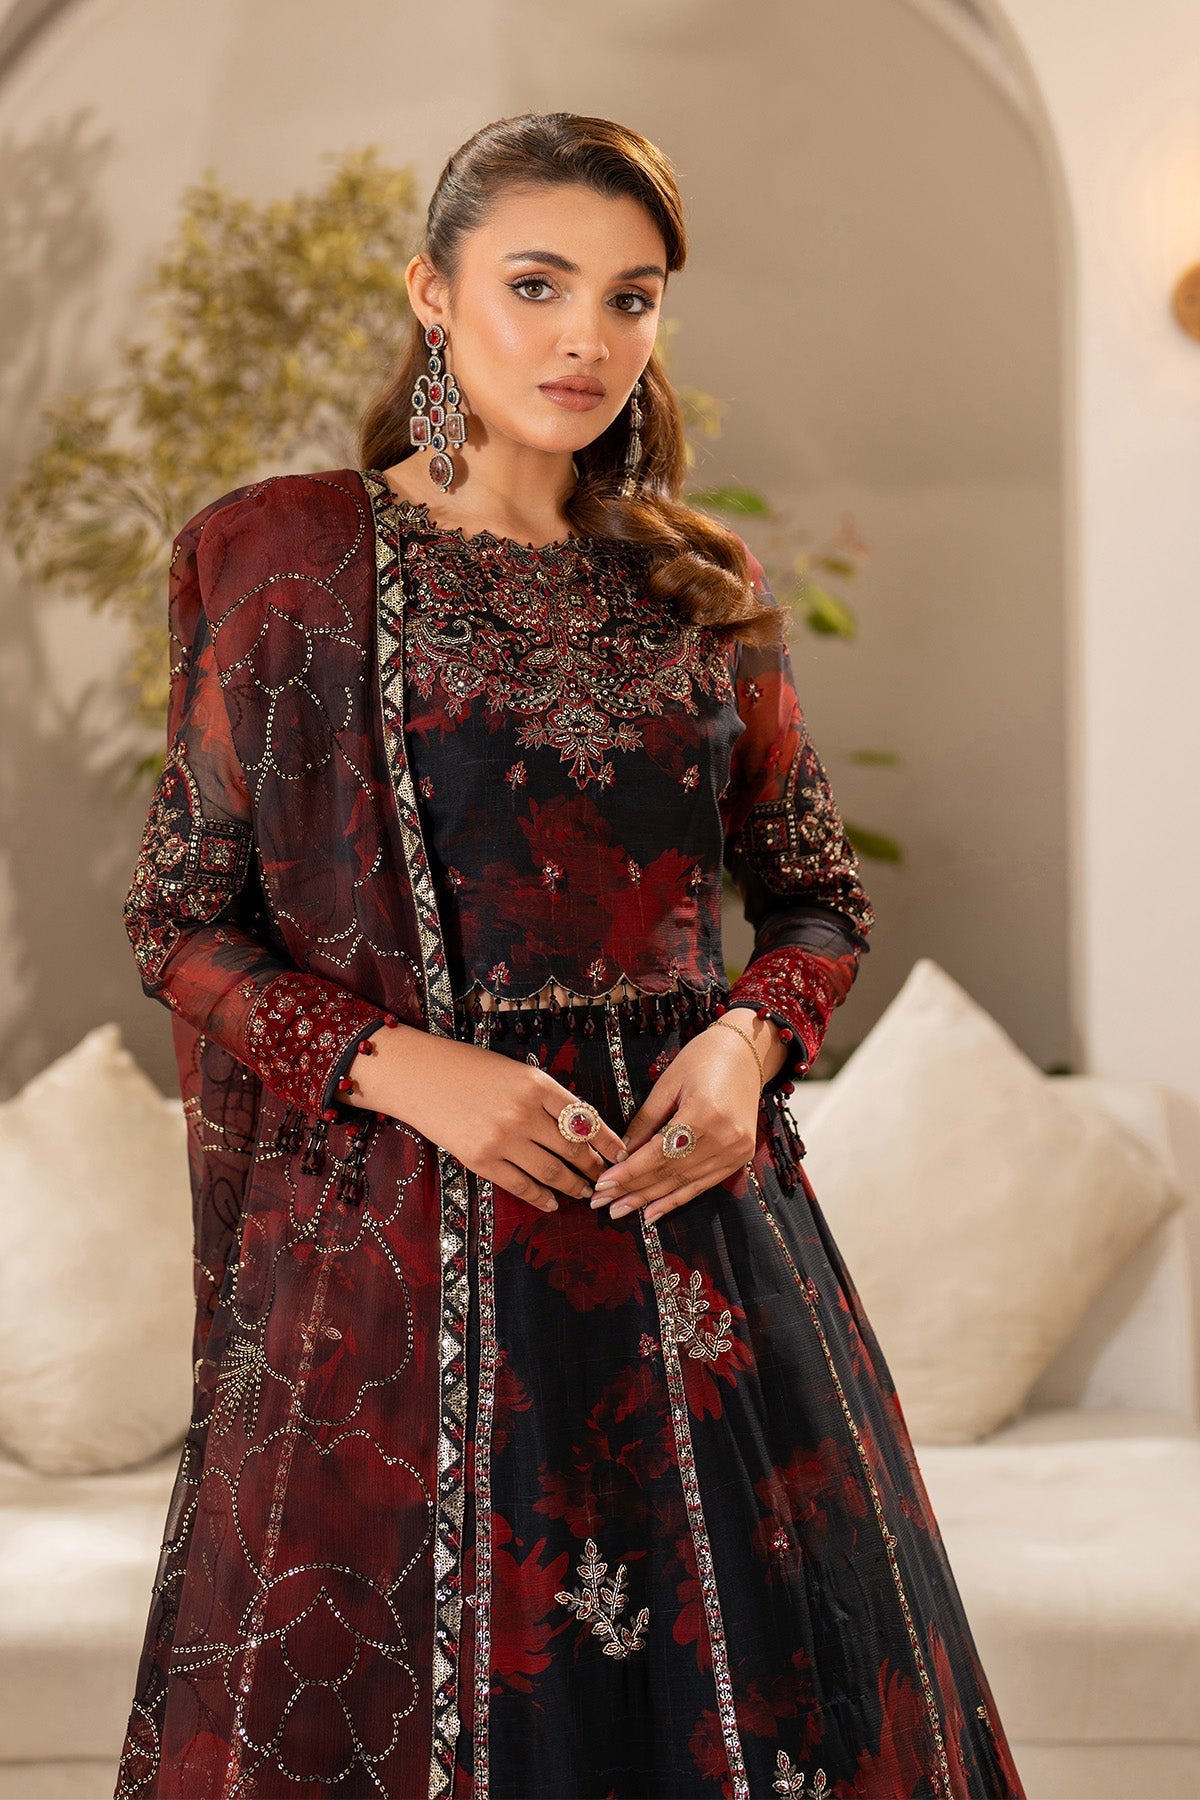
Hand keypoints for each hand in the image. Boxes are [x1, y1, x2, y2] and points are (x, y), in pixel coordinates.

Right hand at [344, 1025, 626, 1212]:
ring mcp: (503, 1138)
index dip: (608, 1140)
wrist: (418, 1076)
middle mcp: (524, 1111)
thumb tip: (581, 1128)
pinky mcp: (481, 1159)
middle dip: (595, 1167)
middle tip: (607, 1178)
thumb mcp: (515, 1071)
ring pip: (552, 1171)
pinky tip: (552, 1203)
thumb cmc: (469, 1069)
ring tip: (585, 1192)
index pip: (586, 1117)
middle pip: (574, 1148)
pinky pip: (521, 1185)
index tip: (622, 1153)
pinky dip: (541, 1197)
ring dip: (573, 1185)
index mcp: (537, 1083)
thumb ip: (546, 1097)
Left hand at [589, 1010, 784, 1226]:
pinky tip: (653, 1212)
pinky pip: (703, 1184)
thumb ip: (644, 1123)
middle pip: (669, 1173)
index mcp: (704, 1115)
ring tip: (620, 1211)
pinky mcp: (740, 1158)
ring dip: (650, 1200)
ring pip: (684, 1184)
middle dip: (632, 1190)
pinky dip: (676, 1199)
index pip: (657, 1154)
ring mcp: (736, 1151)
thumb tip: (620, 1157)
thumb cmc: (702, 1059)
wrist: (746, 1053)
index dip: (628, 1173)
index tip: (601, 1185)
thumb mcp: (667, 1085)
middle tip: (601, 1203)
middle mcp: (724, 1139)